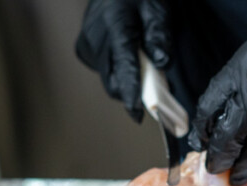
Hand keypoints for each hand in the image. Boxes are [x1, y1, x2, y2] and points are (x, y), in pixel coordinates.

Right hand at [75, 0, 170, 122]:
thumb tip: (162, 62)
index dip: (132, 94)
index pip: (124, 68)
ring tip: (141, 65)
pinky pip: (104, 72)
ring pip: (110, 80)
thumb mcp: (156, 9)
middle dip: (134, 91)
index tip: (137, 114)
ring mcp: (87, 46)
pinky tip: (127, 57)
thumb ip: (159, 34)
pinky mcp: (84, 51)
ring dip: (127, 81)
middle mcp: (96, 40)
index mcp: (115, 27)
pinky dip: (118, 72)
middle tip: (156, 87)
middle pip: (115, 82)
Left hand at [188, 8, 246, 184]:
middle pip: (228, 137)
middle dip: (218, 157)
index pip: (209, 110)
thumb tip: (213, 127)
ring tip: (234, 175)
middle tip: (214, 166)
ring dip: (240, 169)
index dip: (202, 132)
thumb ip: (231, 91)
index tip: (200, 142)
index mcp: (243, 73)